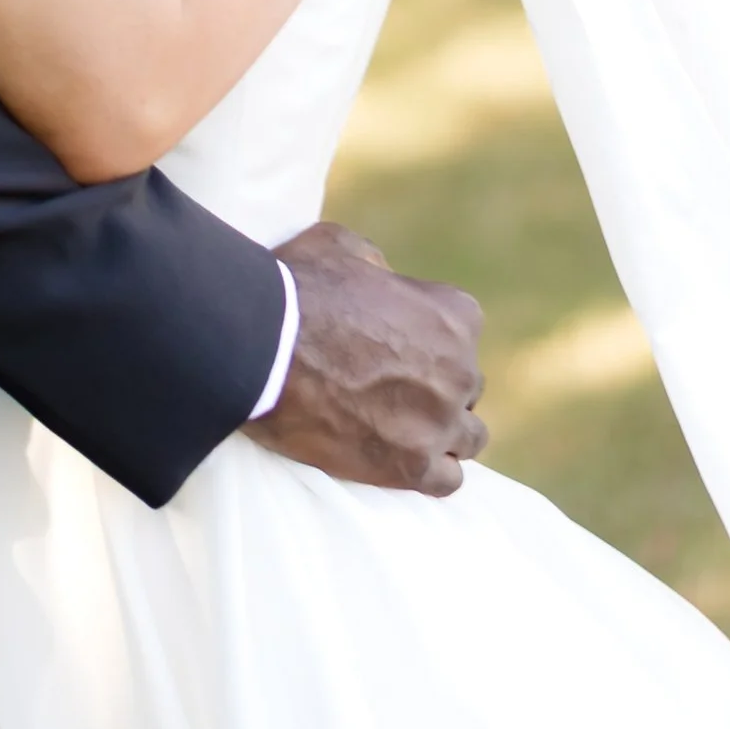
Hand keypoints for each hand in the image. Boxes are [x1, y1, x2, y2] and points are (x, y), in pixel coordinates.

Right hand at [245, 220, 486, 496]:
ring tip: (402, 431)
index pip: (463, 328)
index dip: (430, 337)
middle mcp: (459, 370)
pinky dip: (429, 473)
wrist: (260, 348)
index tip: (399, 344)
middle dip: (438, 387)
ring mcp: (439, 423)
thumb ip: (376, 263)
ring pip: (469, 438)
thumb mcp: (341, 247)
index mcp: (452, 315)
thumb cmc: (297, 290)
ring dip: (442, 434)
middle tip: (393, 389)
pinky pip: (446, 481)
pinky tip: (401, 462)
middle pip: (466, 386)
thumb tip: (380, 275)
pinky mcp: (411, 467)